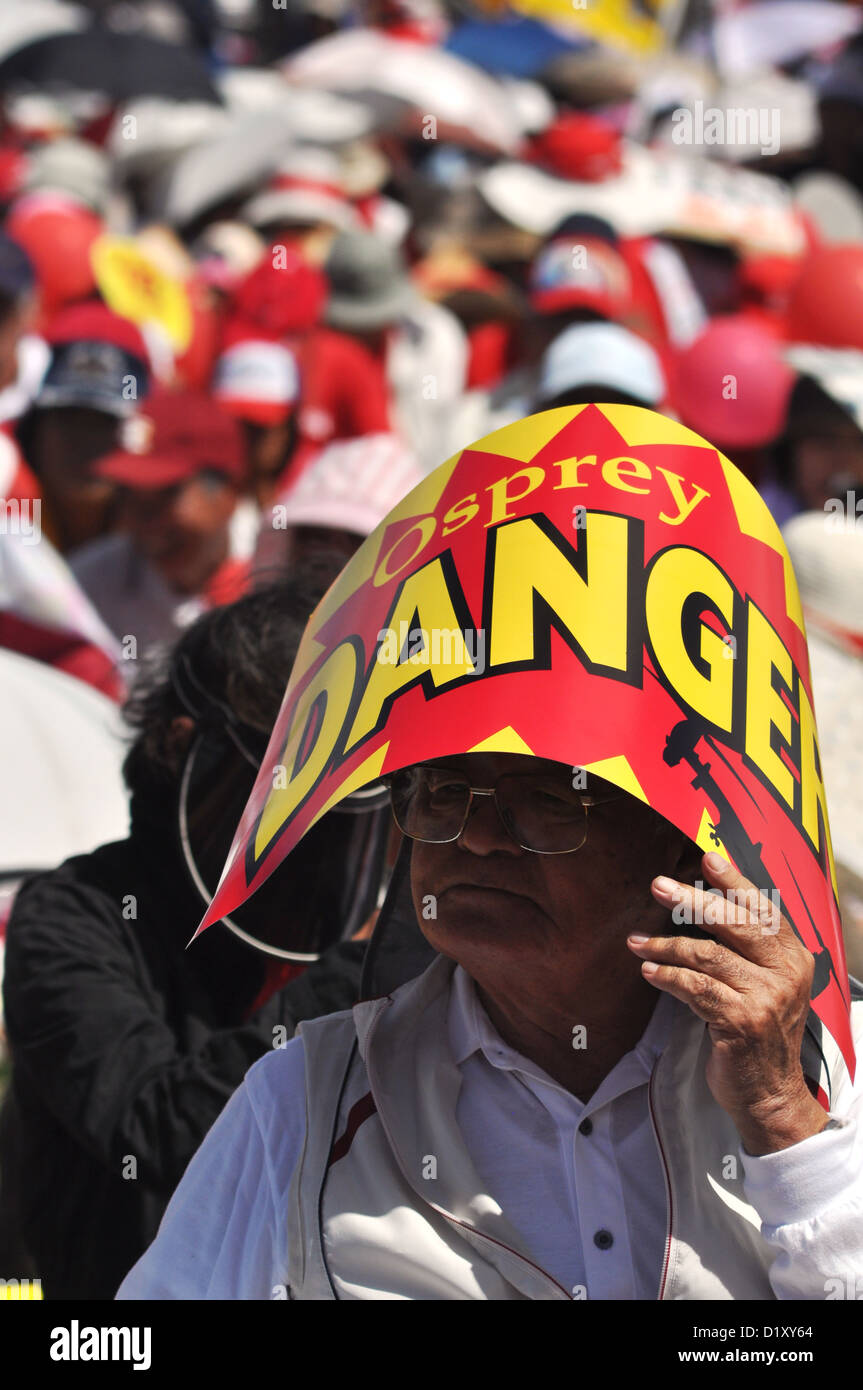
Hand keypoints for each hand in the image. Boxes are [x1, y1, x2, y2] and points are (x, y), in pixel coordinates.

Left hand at [627, 851, 828, 1154]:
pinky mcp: (742, 1021)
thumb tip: (698, 903)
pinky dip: (668, 976)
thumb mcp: (763, 985)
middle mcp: (786, 972)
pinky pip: (695, 988)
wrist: (770, 1095)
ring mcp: (767, 997)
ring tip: (637, 941)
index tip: (706, 858)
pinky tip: (649, 971)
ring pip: (708, 955)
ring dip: (666, 944)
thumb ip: (744, 950)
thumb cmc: (757, 1033)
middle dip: (692, 901)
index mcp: (793, 956)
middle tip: (659, 886)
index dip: (734, 881)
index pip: (763, 909)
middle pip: (735, 923)